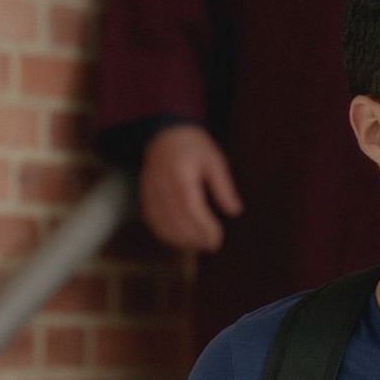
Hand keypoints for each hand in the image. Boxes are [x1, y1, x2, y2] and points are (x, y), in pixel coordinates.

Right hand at [140, 125, 243, 250]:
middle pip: (176, 221)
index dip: (205, 228)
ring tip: (201, 243)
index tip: (218, 238)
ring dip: (182, 240)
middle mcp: (161, 185)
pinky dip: (168, 234)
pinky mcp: (144, 197)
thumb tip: (234, 211)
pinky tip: (183, 238)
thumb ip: (223, 187)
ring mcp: (149, 192)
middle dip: (196, 238)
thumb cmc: (193, 145)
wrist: (164, 134)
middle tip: (213, 245)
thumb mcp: (214, 160)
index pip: (191, 209)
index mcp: (180, 175)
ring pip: (163, 225)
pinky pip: (153, 222)